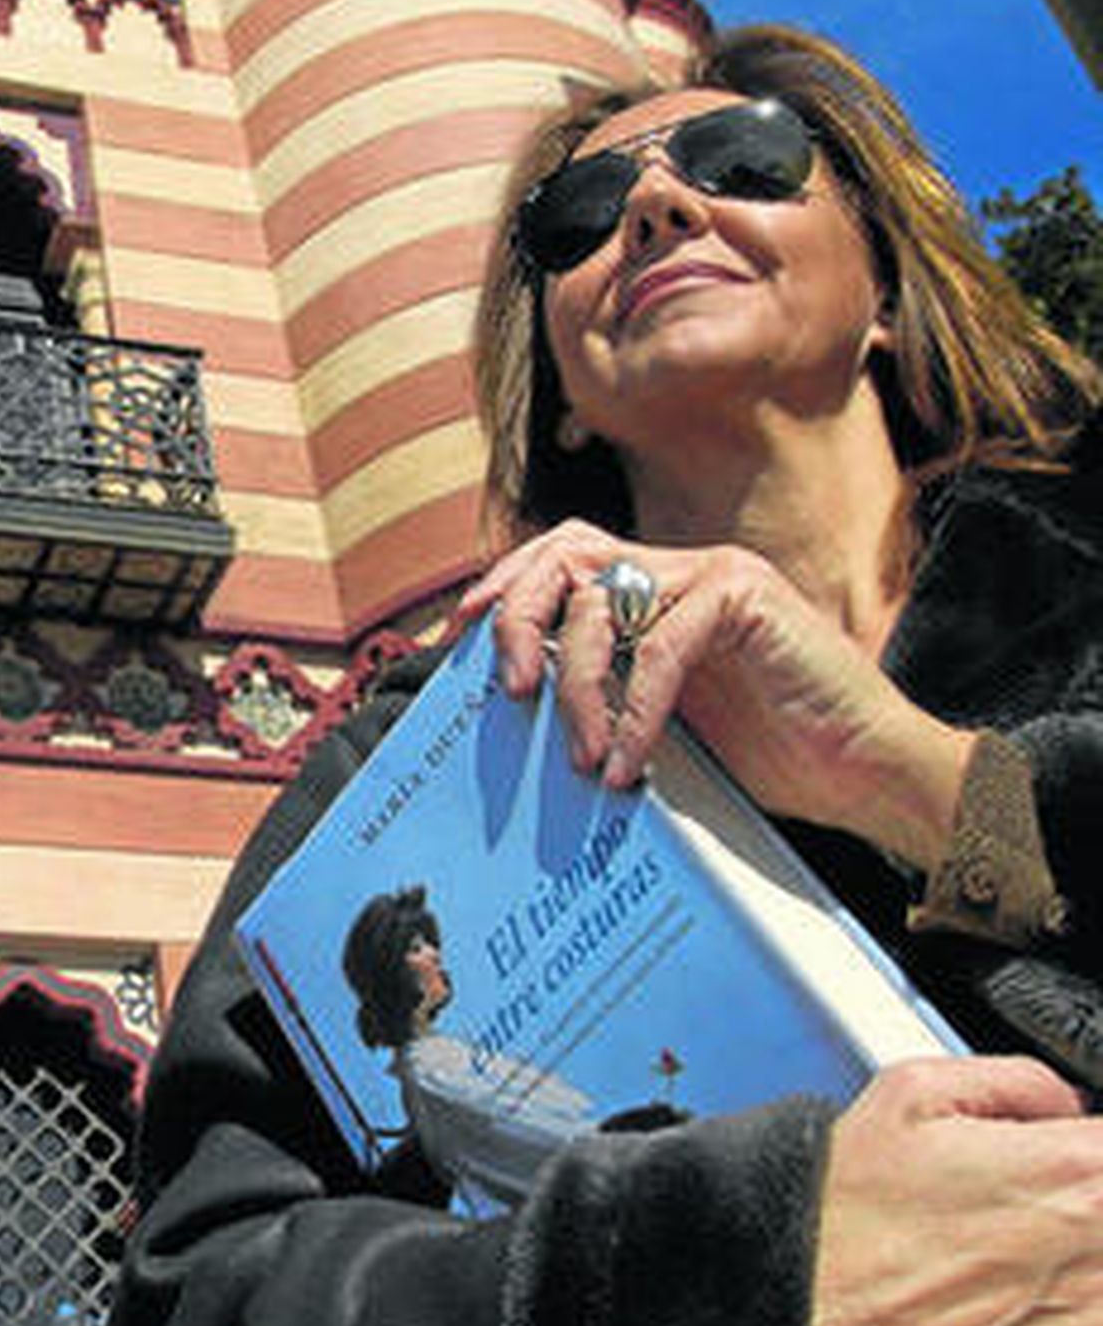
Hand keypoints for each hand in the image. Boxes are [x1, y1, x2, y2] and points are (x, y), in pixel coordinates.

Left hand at [457, 521, 974, 869]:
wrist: (868, 773)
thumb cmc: (773, 755)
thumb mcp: (664, 720)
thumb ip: (609, 693)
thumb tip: (518, 713)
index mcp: (658, 589)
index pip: (562, 556)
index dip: (505, 586)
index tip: (459, 637)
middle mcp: (682, 568)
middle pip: (567, 552)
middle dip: (521, 613)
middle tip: (511, 688)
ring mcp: (717, 575)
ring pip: (605, 599)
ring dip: (578, 682)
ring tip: (581, 755)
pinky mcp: (749, 598)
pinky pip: (663, 646)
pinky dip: (636, 711)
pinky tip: (628, 765)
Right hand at [808, 1056, 1102, 1325]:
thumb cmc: (838, 1223)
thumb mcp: (908, 1094)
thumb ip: (1019, 1084)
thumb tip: (1064, 1108)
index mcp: (1078, 1179)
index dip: (1088, 1152)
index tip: (1067, 1161)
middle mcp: (1102, 1268)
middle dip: (1086, 1215)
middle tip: (1034, 1215)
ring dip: (1085, 1276)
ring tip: (1021, 1272)